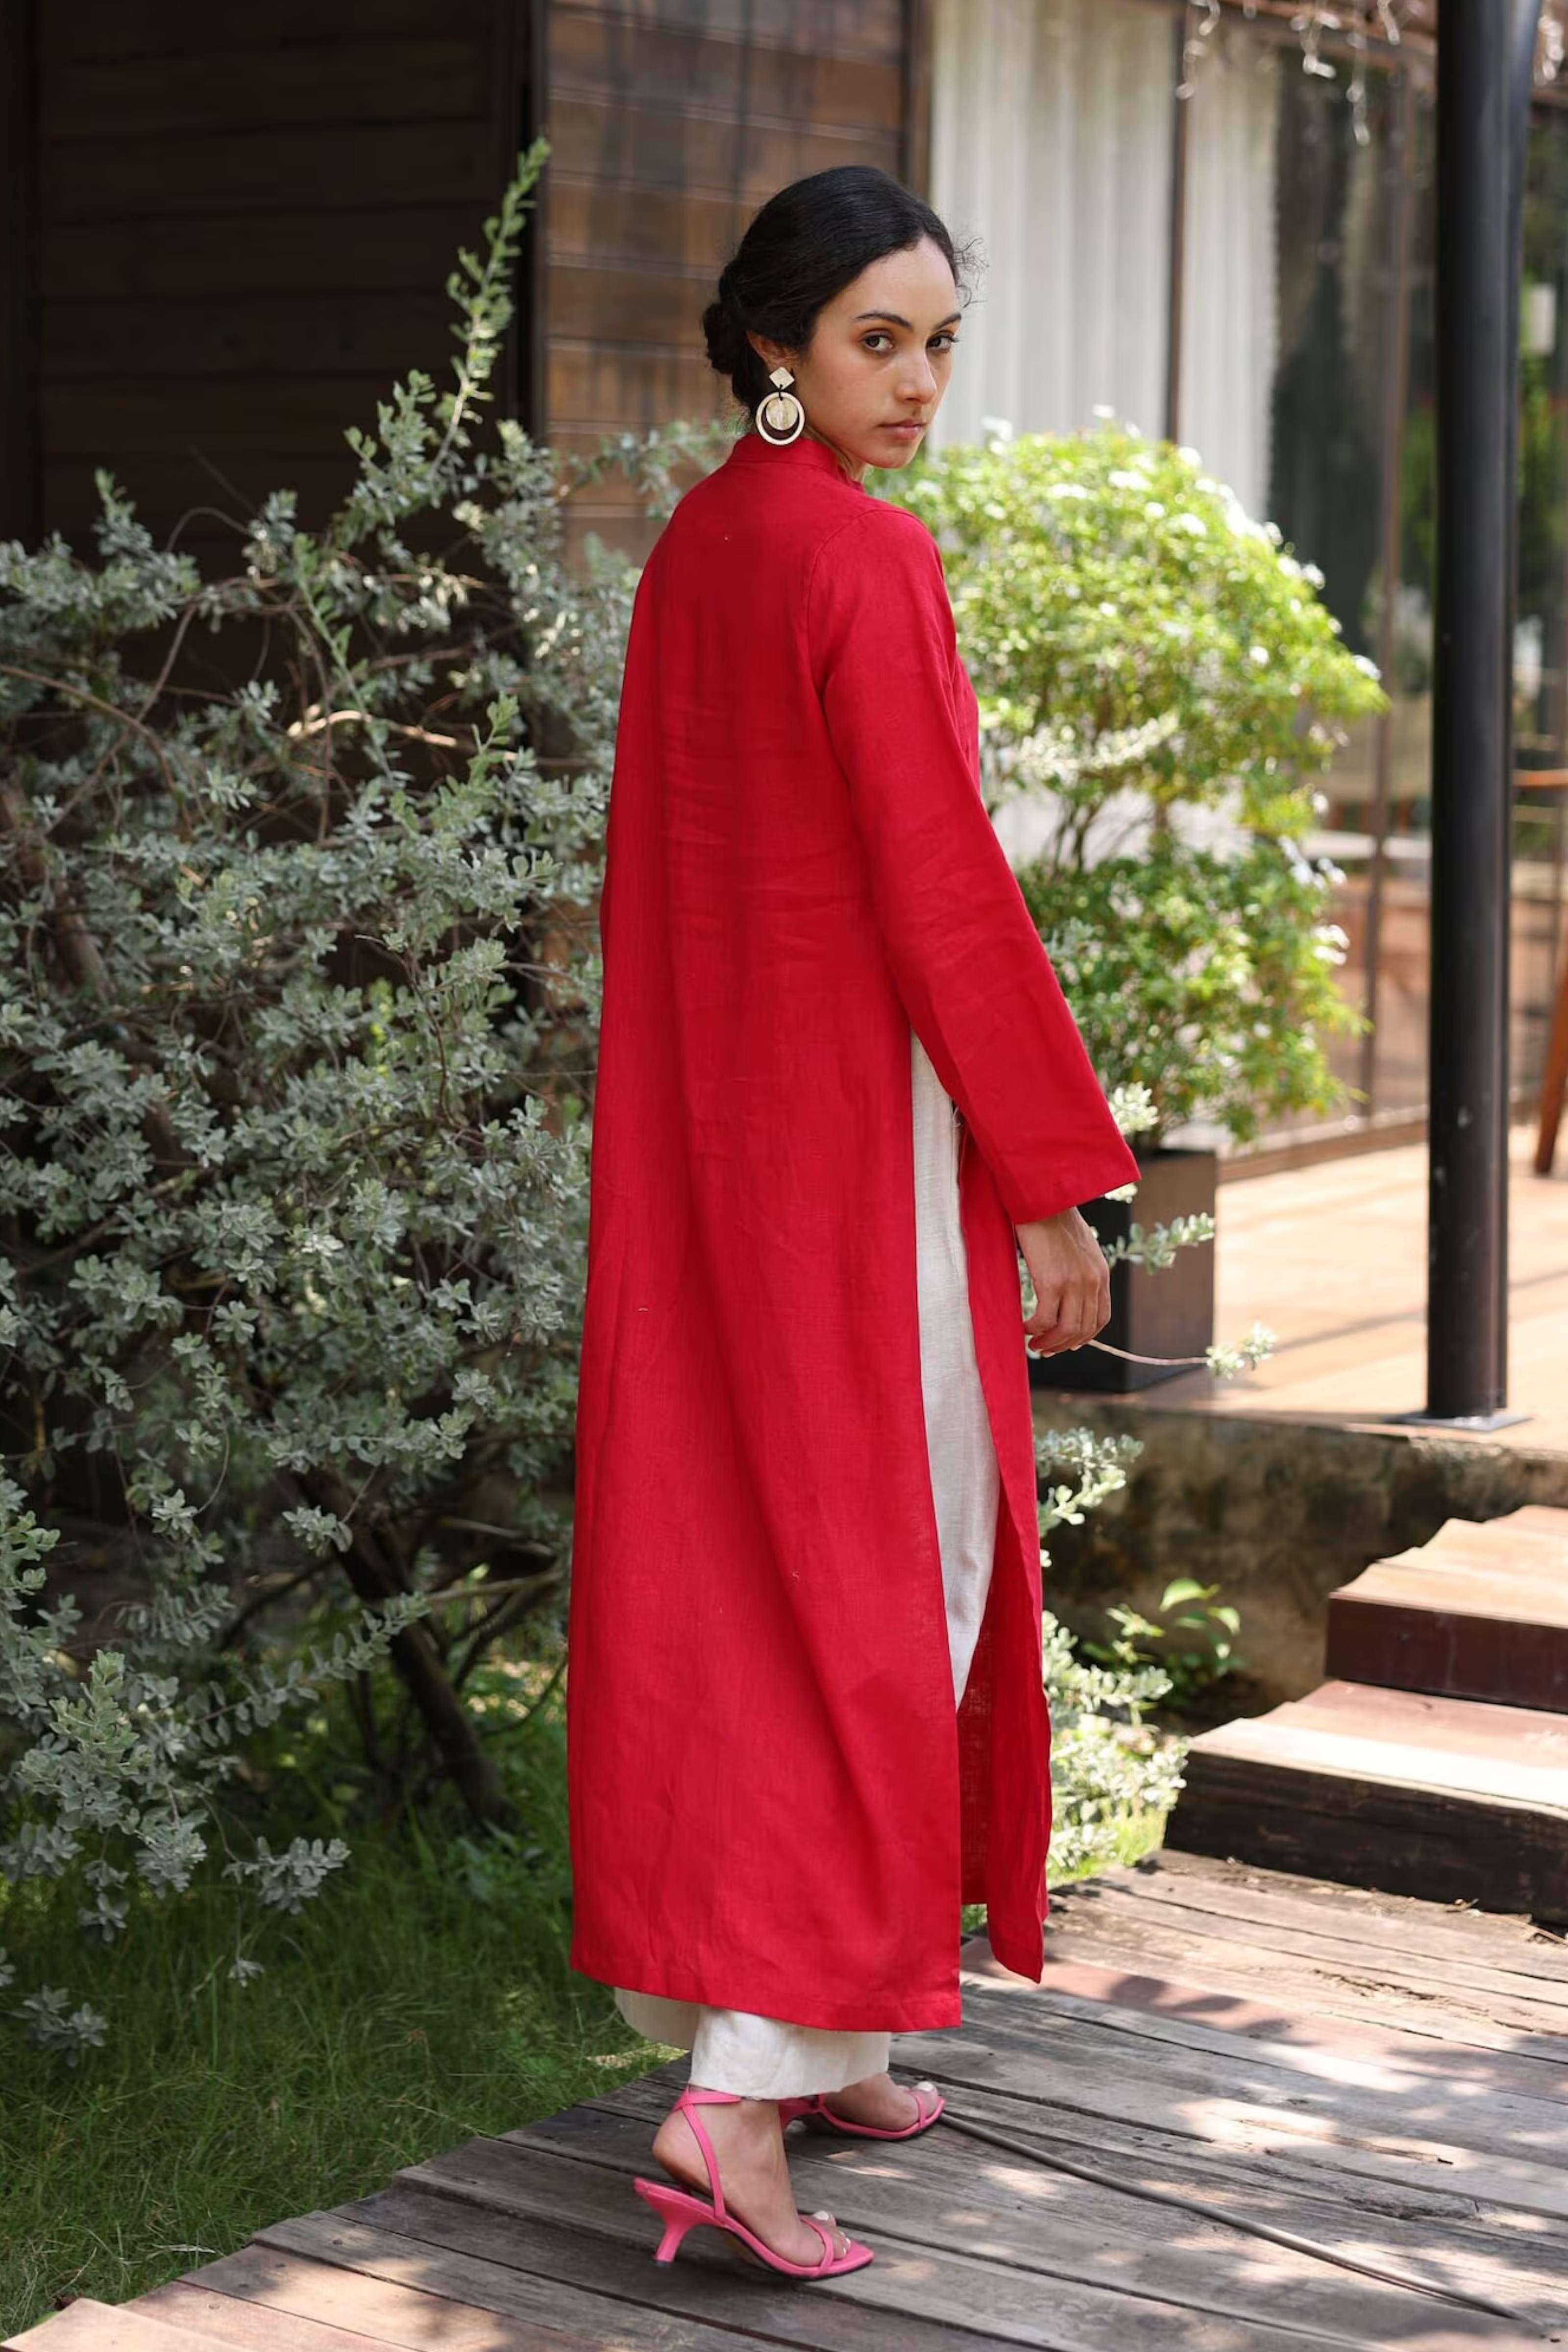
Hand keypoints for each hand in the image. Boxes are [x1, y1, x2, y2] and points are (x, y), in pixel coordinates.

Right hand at [1015, 1208, 1111, 1357]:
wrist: (1042, 1197)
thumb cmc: (1053, 1218)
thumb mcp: (1078, 1247)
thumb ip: (1080, 1270)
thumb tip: (1067, 1292)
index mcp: (1101, 1274)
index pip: (1100, 1318)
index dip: (1084, 1336)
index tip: (1068, 1342)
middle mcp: (1092, 1281)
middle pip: (1084, 1329)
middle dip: (1063, 1345)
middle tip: (1044, 1348)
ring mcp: (1074, 1283)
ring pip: (1066, 1330)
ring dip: (1048, 1342)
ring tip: (1033, 1343)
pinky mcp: (1051, 1281)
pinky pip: (1044, 1319)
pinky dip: (1034, 1328)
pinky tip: (1023, 1327)